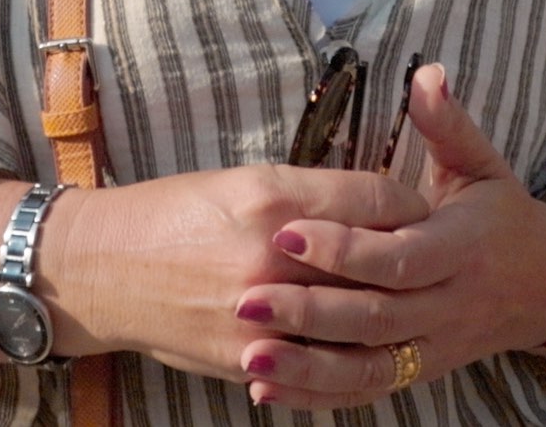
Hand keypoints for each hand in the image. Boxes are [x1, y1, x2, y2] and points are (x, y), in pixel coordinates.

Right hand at [21, 166, 427, 377]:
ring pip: (355, 323)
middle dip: (412, 259)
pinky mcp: (249, 361)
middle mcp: (273, 258)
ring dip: (389, 313)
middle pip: (375, 262)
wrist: (109, 269)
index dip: (409, 203)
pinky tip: (368, 345)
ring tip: (409, 301)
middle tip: (437, 256)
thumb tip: (371, 202)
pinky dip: (348, 357)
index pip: (375, 199)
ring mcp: (263, 318)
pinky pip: (318, 367)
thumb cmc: (178, 211)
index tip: (424, 206)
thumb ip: (311, 192)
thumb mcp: (245, 179)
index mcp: (275, 199)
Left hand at [232, 67, 545, 410]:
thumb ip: (447, 122)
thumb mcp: (481, 164)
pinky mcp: (420, 371)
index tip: (287, 233)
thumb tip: (428, 73)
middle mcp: (449, 305)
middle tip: (247, 297)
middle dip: (309, 310)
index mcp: (461, 248)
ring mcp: (434, 346)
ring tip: (249, 353)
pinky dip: (319, 394)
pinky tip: (270, 389)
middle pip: (376, 316)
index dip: (344, 249)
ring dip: (307, 365)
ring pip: (369, 365)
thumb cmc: (501, 214)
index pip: (399, 257)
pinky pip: (368, 391)